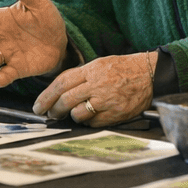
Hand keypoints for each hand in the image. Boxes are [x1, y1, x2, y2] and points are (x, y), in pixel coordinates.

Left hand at [33, 52, 156, 126]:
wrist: (149, 74)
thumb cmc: (123, 68)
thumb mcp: (100, 64)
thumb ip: (81, 75)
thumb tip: (60, 90)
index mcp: (91, 70)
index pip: (62, 83)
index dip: (46, 96)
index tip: (38, 105)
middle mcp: (98, 85)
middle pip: (66, 99)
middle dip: (53, 109)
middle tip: (49, 114)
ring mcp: (107, 100)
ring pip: (78, 113)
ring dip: (71, 116)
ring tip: (72, 115)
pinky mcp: (116, 113)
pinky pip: (94, 123)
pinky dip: (88, 122)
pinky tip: (89, 117)